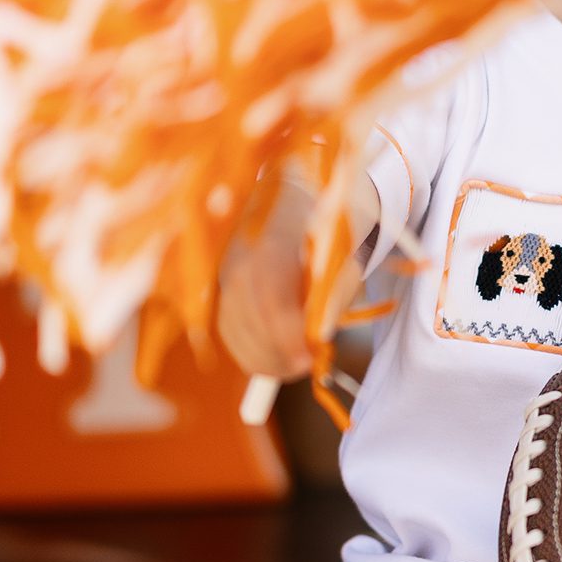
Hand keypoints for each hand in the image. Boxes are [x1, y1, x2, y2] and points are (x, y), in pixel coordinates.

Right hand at [215, 178, 315, 382]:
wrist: (291, 198)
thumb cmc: (325, 227)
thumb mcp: (341, 254)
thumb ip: (332, 294)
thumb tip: (319, 336)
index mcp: (271, 241)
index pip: (270, 297)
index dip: (287, 335)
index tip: (309, 358)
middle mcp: (238, 259)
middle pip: (248, 320)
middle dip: (279, 353)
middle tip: (308, 364)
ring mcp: (224, 275)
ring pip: (235, 331)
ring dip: (267, 357)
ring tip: (297, 364)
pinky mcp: (220, 291)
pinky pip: (229, 332)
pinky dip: (251, 352)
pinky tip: (276, 359)